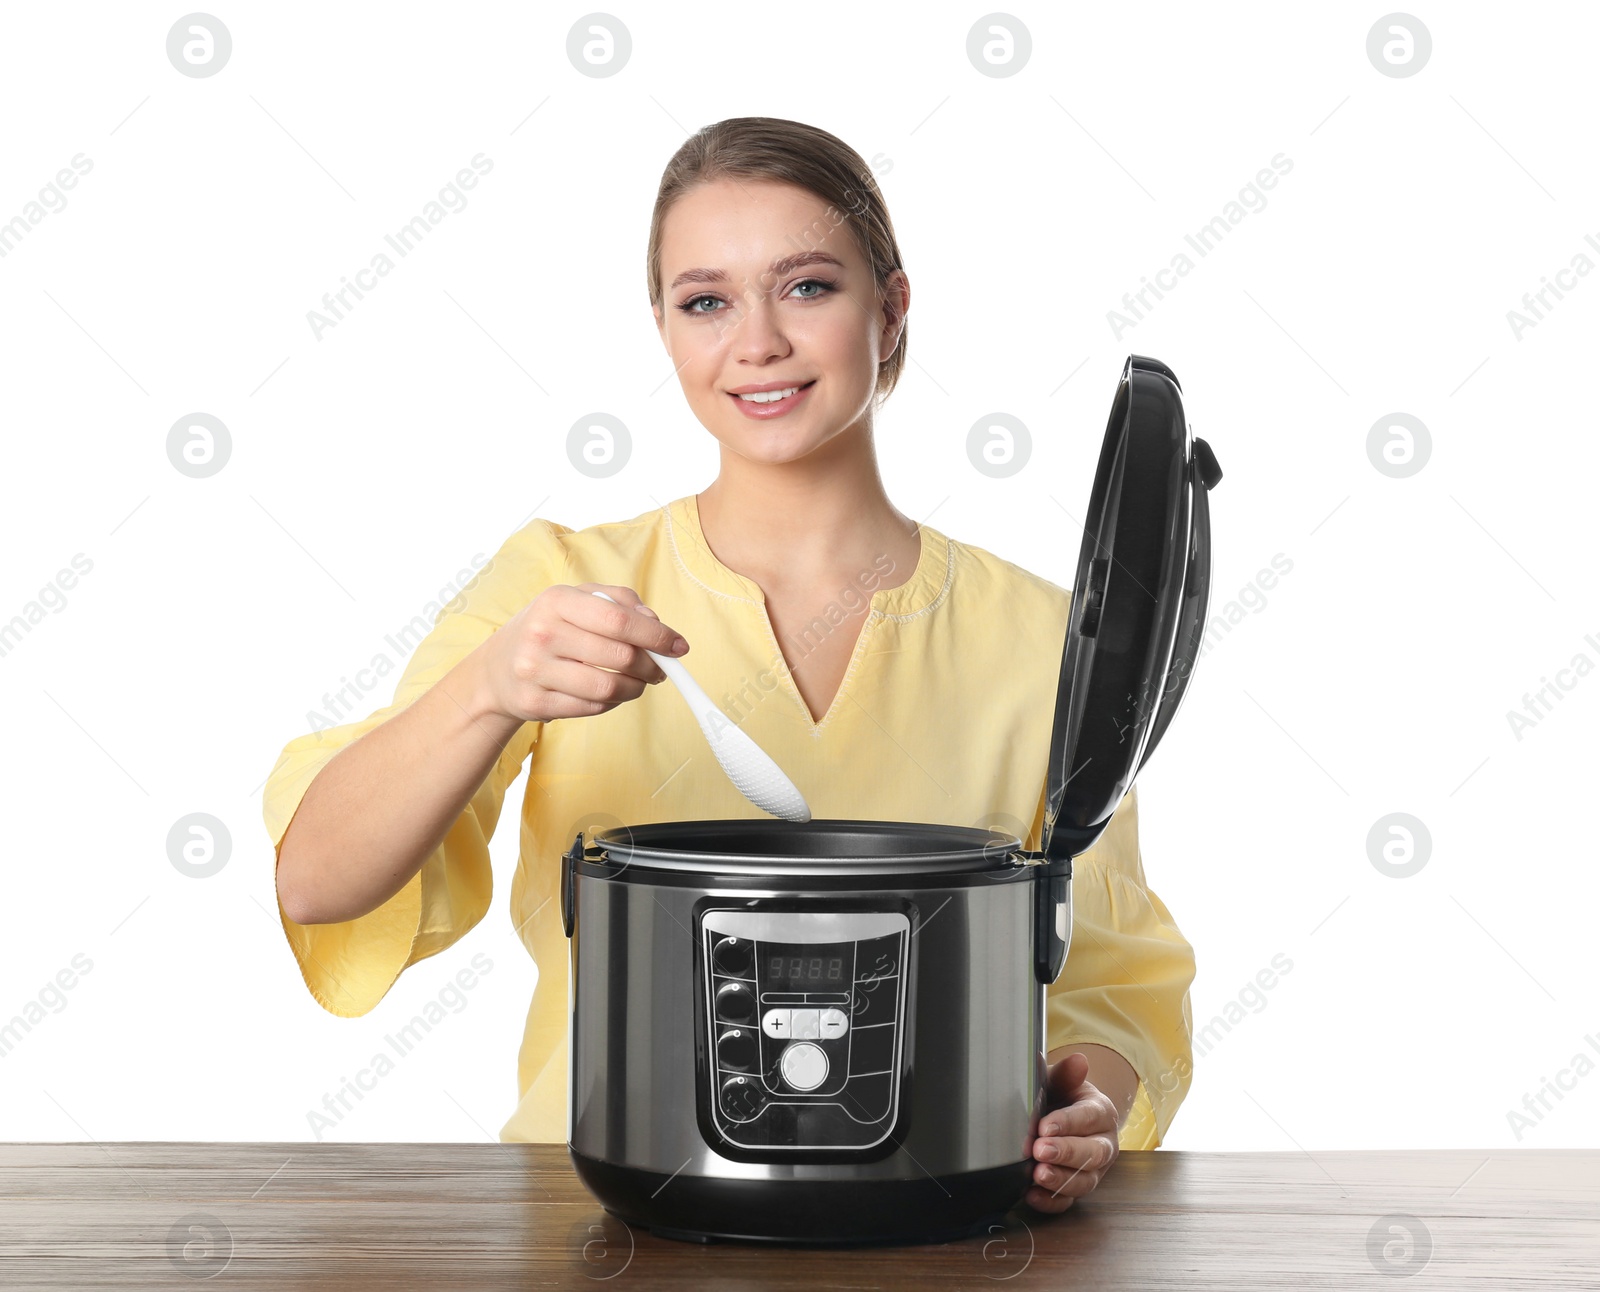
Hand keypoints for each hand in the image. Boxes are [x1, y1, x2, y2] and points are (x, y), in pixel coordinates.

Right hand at [474, 583, 689, 723]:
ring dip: (635, 689)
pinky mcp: (535, 702)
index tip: (678, 646)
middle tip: (660, 669)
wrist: (496, 670)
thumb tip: (656, 622)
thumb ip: (619, 602)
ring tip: (639, 683)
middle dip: (651, 666)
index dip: (656, 635)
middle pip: (619, 656)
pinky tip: (611, 693)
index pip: (619, 619)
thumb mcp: (576, 602)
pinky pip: (591, 708)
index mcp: (557, 600)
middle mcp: (542, 633)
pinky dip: (612, 703)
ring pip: (607, 688)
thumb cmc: (549, 629)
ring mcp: (535, 670)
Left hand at [1023, 1050, 1119, 1213]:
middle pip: (1094, 1153)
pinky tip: (1031, 1195)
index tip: (1044, 1126)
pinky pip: (1068, 1202)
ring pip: (1085, 1181)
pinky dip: (1050, 1201)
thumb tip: (1078, 1061)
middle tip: (1040, 1150)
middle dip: (1066, 1153)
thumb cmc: (1059, 1096)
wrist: (1059, 1114)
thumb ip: (1066, 1073)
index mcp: (1101, 1112)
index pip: (1090, 1118)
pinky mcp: (1077, 1189)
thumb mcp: (1060, 1080)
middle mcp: (1103, 1144)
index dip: (1068, 1123)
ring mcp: (1093, 1171)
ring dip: (1060, 1180)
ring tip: (1037, 1174)